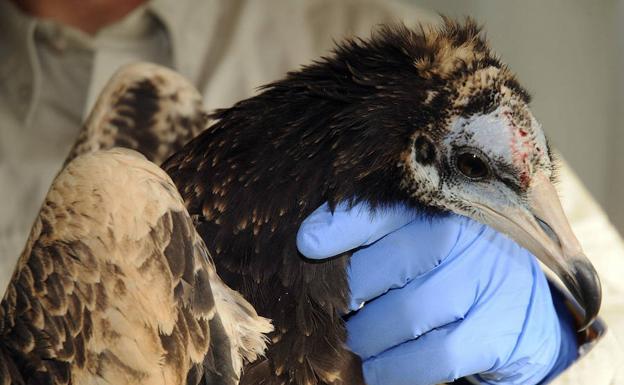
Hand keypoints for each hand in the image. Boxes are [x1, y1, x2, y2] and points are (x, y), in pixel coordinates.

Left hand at [297, 203, 577, 384]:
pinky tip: (383, 370)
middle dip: (349, 298)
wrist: (524, 308)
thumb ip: (373, 236)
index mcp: (441, 208)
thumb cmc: (455, 270)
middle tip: (340, 314)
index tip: (307, 243)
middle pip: (385, 267)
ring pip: (406, 314)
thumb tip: (309, 240)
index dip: (343, 226)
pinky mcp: (500, 331)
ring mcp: (488, 282)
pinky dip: (399, 369)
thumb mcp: (421, 242)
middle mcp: (467, 237)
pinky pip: (436, 357)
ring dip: (369, 338)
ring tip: (360, 344)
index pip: (384, 209)